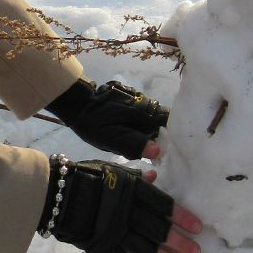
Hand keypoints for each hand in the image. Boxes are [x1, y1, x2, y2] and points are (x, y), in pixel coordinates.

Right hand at [39, 157, 200, 252]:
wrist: (55, 194)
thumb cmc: (86, 177)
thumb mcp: (112, 170)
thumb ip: (135, 177)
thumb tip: (156, 175)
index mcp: (132, 190)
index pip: (164, 205)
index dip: (182, 217)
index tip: (199, 228)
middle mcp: (127, 212)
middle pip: (158, 230)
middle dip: (180, 242)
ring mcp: (113, 231)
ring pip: (144, 248)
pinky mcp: (100, 246)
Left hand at [48, 79, 168, 160]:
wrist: (77, 103)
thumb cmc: (94, 123)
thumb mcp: (111, 138)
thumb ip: (134, 144)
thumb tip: (158, 151)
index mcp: (145, 112)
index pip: (170, 121)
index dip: (175, 135)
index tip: (175, 150)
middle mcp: (146, 102)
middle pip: (164, 121)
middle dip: (164, 136)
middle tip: (160, 154)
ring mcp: (139, 99)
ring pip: (154, 118)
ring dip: (153, 131)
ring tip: (148, 147)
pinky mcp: (132, 99)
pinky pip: (144, 115)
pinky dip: (144, 125)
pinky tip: (136, 135)